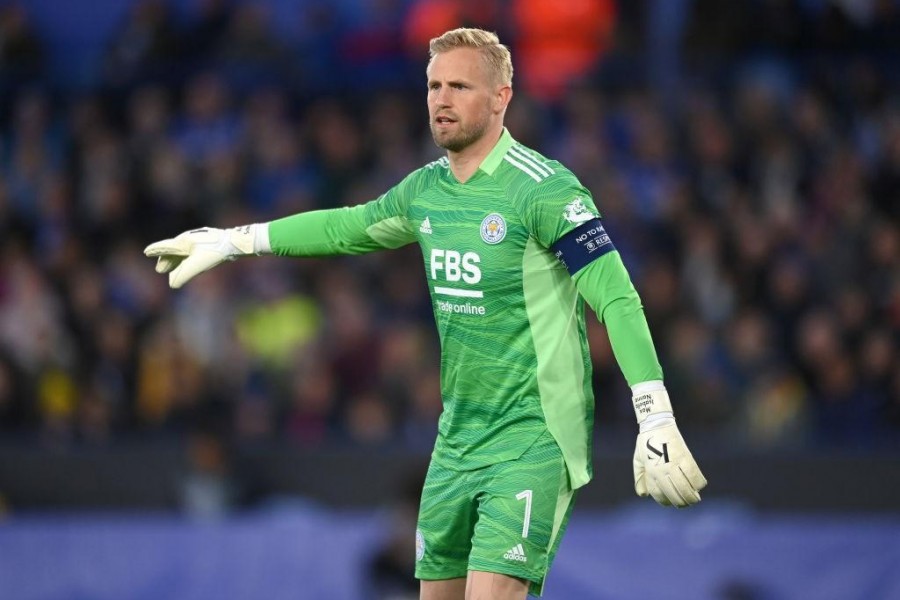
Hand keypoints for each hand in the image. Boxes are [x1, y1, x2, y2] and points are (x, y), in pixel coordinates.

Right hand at [143, 225, 257, 288]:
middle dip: (166, 260)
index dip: (156, 251)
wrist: (235, 242)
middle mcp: (188, 239)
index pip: (165, 247)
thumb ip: (183, 275)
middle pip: (173, 250)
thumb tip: (172, 284)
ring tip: (171, 268)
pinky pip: (192, 251)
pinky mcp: (208, 242)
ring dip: (176, 260)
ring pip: (183, 251)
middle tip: (160, 269)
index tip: (146, 252)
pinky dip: (186, 258)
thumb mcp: (198, 266)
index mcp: (183, 242)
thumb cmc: (216, 252)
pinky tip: (189, 263)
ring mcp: (199, 239)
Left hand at [633, 415, 706, 506]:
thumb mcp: (638, 460)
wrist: (656, 424)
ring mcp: (674, 463)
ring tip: (694, 499)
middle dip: (681, 502)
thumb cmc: (646, 443)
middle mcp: (662, 469)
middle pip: (674, 493)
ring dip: (691, 497)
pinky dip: (699, 484)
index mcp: (650, 471)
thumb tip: (643, 495)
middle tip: (685, 504)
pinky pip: (694, 475)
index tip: (669, 502)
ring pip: (685, 487)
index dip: (664, 501)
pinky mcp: (685, 457)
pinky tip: (699, 487)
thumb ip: (640, 478)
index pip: (658, 493)